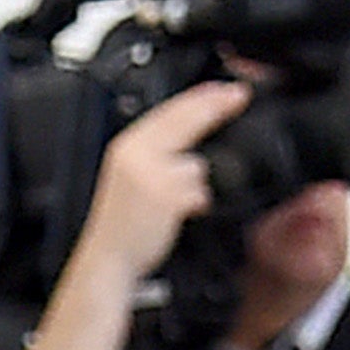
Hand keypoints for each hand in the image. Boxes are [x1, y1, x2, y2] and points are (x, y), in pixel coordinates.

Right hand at [74, 75, 255, 288]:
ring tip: (178, 202)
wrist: (108, 260)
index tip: (225, 89)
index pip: (168, 110)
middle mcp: (137, 154)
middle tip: (240, 95)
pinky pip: (199, 191)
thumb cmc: (122, 225)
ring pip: (196, 163)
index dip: (200, 97)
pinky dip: (198, 203)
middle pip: (185, 120)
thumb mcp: (132, 176)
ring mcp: (151, 174)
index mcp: (128, 145)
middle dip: (215, 105)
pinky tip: (184, 213)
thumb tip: (193, 140)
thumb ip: (157, 153)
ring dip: (196, 183)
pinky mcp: (166, 198)